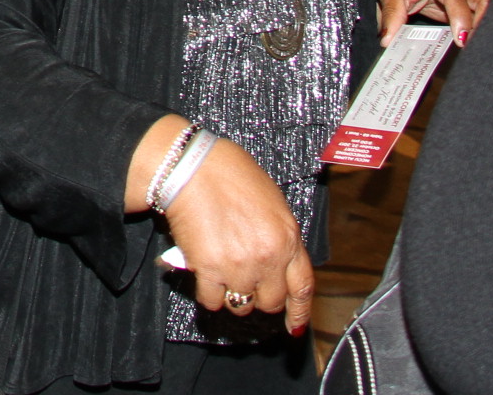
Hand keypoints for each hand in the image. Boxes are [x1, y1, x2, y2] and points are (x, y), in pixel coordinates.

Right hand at [158, 134, 312, 333]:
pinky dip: (208, 293)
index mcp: (288, 237)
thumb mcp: (271, 202)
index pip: (302, 287)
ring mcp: (239, 266)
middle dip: (259, 296)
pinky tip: (204, 275)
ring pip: (241, 305)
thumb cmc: (228, 174)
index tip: (293, 326)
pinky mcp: (209, 269)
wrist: (190, 166)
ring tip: (221, 273)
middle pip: (270, 302)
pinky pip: (212, 301)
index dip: (299, 312)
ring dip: (232, 295)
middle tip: (245, 282)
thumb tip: (278, 263)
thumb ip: (280, 236)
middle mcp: (268, 257)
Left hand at [374, 0, 489, 45]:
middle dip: (482, 20)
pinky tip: (473, 40)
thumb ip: (392, 16)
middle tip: (471, 44)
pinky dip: (479, 24)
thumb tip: (388, 40)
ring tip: (473, 45)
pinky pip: (479, 8)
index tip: (461, 39)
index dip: (460, 16)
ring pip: (485, 1)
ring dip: (483, 23)